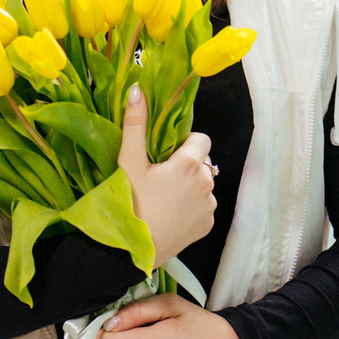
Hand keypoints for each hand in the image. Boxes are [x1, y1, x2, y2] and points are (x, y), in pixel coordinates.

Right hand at [117, 86, 215, 267]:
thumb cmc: (129, 202)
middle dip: (187, 166)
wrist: (130, 248)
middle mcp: (207, 182)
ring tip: (164, 198)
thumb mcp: (129, 161)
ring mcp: (210, 206)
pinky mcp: (208, 225)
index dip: (185, 144)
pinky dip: (192, 207)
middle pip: (202, 163)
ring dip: (190, 186)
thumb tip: (137, 90)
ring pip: (204, 185)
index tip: (166, 156)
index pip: (202, 139)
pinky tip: (171, 214)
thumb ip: (135, 123)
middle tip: (159, 178)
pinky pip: (204, 207)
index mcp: (190, 163)